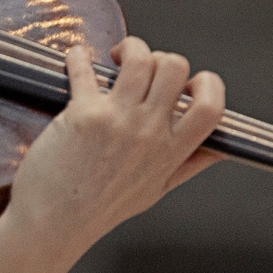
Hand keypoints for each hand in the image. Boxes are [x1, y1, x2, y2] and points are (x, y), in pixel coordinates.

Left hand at [7, 37, 224, 257]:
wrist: (52, 224)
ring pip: (138, 58)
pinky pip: (84, 67)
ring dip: (129, 47)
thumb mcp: (156, 190)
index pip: (210, 107)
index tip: (190, 82)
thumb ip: (189, 164)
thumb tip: (220, 149)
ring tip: (116, 58)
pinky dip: (78, 55)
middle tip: (144, 68)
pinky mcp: (83, 113)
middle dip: (162, 57)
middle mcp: (148, 133)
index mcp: (170, 152)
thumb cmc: (101, 208)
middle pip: (174, 67)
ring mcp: (116, 121)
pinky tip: (77, 58)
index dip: (207, 84)